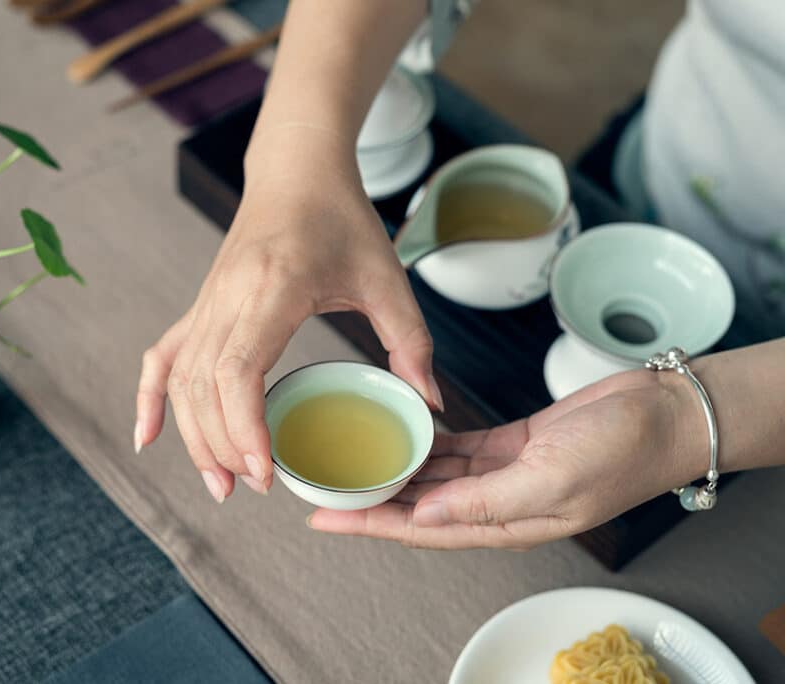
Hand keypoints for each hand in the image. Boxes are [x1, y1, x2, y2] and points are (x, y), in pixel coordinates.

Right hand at [135, 129, 441, 501]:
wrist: (296, 171)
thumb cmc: (342, 219)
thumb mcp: (387, 278)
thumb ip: (411, 342)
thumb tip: (431, 406)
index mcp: (274, 287)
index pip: (238, 368)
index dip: (243, 427)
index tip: (266, 471)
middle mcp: (229, 296)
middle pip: (202, 385)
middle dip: (222, 446)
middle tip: (256, 487)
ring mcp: (207, 301)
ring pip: (180, 379)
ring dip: (192, 436)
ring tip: (220, 484)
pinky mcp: (201, 305)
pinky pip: (162, 355)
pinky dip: (149, 398)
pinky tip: (147, 438)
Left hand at [308, 368, 707, 548]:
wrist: (664, 414)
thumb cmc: (622, 451)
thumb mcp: (551, 478)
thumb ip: (487, 502)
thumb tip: (428, 516)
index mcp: (508, 523)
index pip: (423, 531)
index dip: (372, 525)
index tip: (327, 517)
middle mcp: (500, 504)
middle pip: (421, 507)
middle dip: (372, 501)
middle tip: (325, 488)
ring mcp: (506, 475)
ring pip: (436, 478)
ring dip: (397, 472)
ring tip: (354, 462)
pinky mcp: (513, 446)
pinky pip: (459, 450)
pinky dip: (430, 444)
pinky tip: (404, 435)